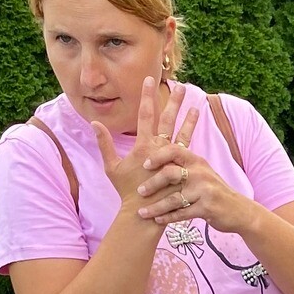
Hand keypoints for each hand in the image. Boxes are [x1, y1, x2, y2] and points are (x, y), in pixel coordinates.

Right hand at [91, 76, 188, 214]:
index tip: (150, 79)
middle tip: (181, 86)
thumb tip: (94, 122)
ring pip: (182, 134)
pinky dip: (193, 140)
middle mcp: (158, 150)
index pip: (145, 115)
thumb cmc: (126, 192)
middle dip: (173, 102)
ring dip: (189, 119)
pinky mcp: (181, 170)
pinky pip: (189, 151)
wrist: (144, 213)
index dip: (147, 95)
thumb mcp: (111, 167)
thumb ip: (104, 143)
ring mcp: (171, 160)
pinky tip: (199, 136)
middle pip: (167, 120)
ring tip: (197, 106)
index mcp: (142, 146)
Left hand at [136, 127, 249, 234]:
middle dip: (152, 183)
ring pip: (174, 199)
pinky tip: (158, 220)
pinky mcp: (207, 209)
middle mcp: (200, 173)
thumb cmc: (215, 192)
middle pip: (170, 174)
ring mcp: (204, 192)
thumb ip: (183, 167)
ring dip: (156, 206)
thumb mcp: (202, 173)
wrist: (240, 211)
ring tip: (143, 212)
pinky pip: (182, 214)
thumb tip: (158, 160)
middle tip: (140, 191)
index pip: (173, 150)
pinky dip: (168, 218)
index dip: (157, 156)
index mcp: (197, 161)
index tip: (145, 165)